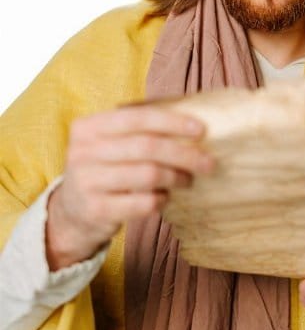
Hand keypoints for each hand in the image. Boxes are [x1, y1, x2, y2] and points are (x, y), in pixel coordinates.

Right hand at [46, 105, 211, 269]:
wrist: (71, 212)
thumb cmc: (105, 169)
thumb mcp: (111, 144)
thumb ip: (141, 131)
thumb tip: (195, 123)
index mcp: (88, 127)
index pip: (137, 117)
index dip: (172, 122)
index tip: (201, 130)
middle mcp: (82, 152)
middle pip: (148, 147)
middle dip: (184, 154)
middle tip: (208, 163)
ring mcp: (86, 182)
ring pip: (148, 175)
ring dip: (177, 178)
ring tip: (187, 180)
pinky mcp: (95, 210)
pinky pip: (144, 203)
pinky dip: (161, 200)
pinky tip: (164, 198)